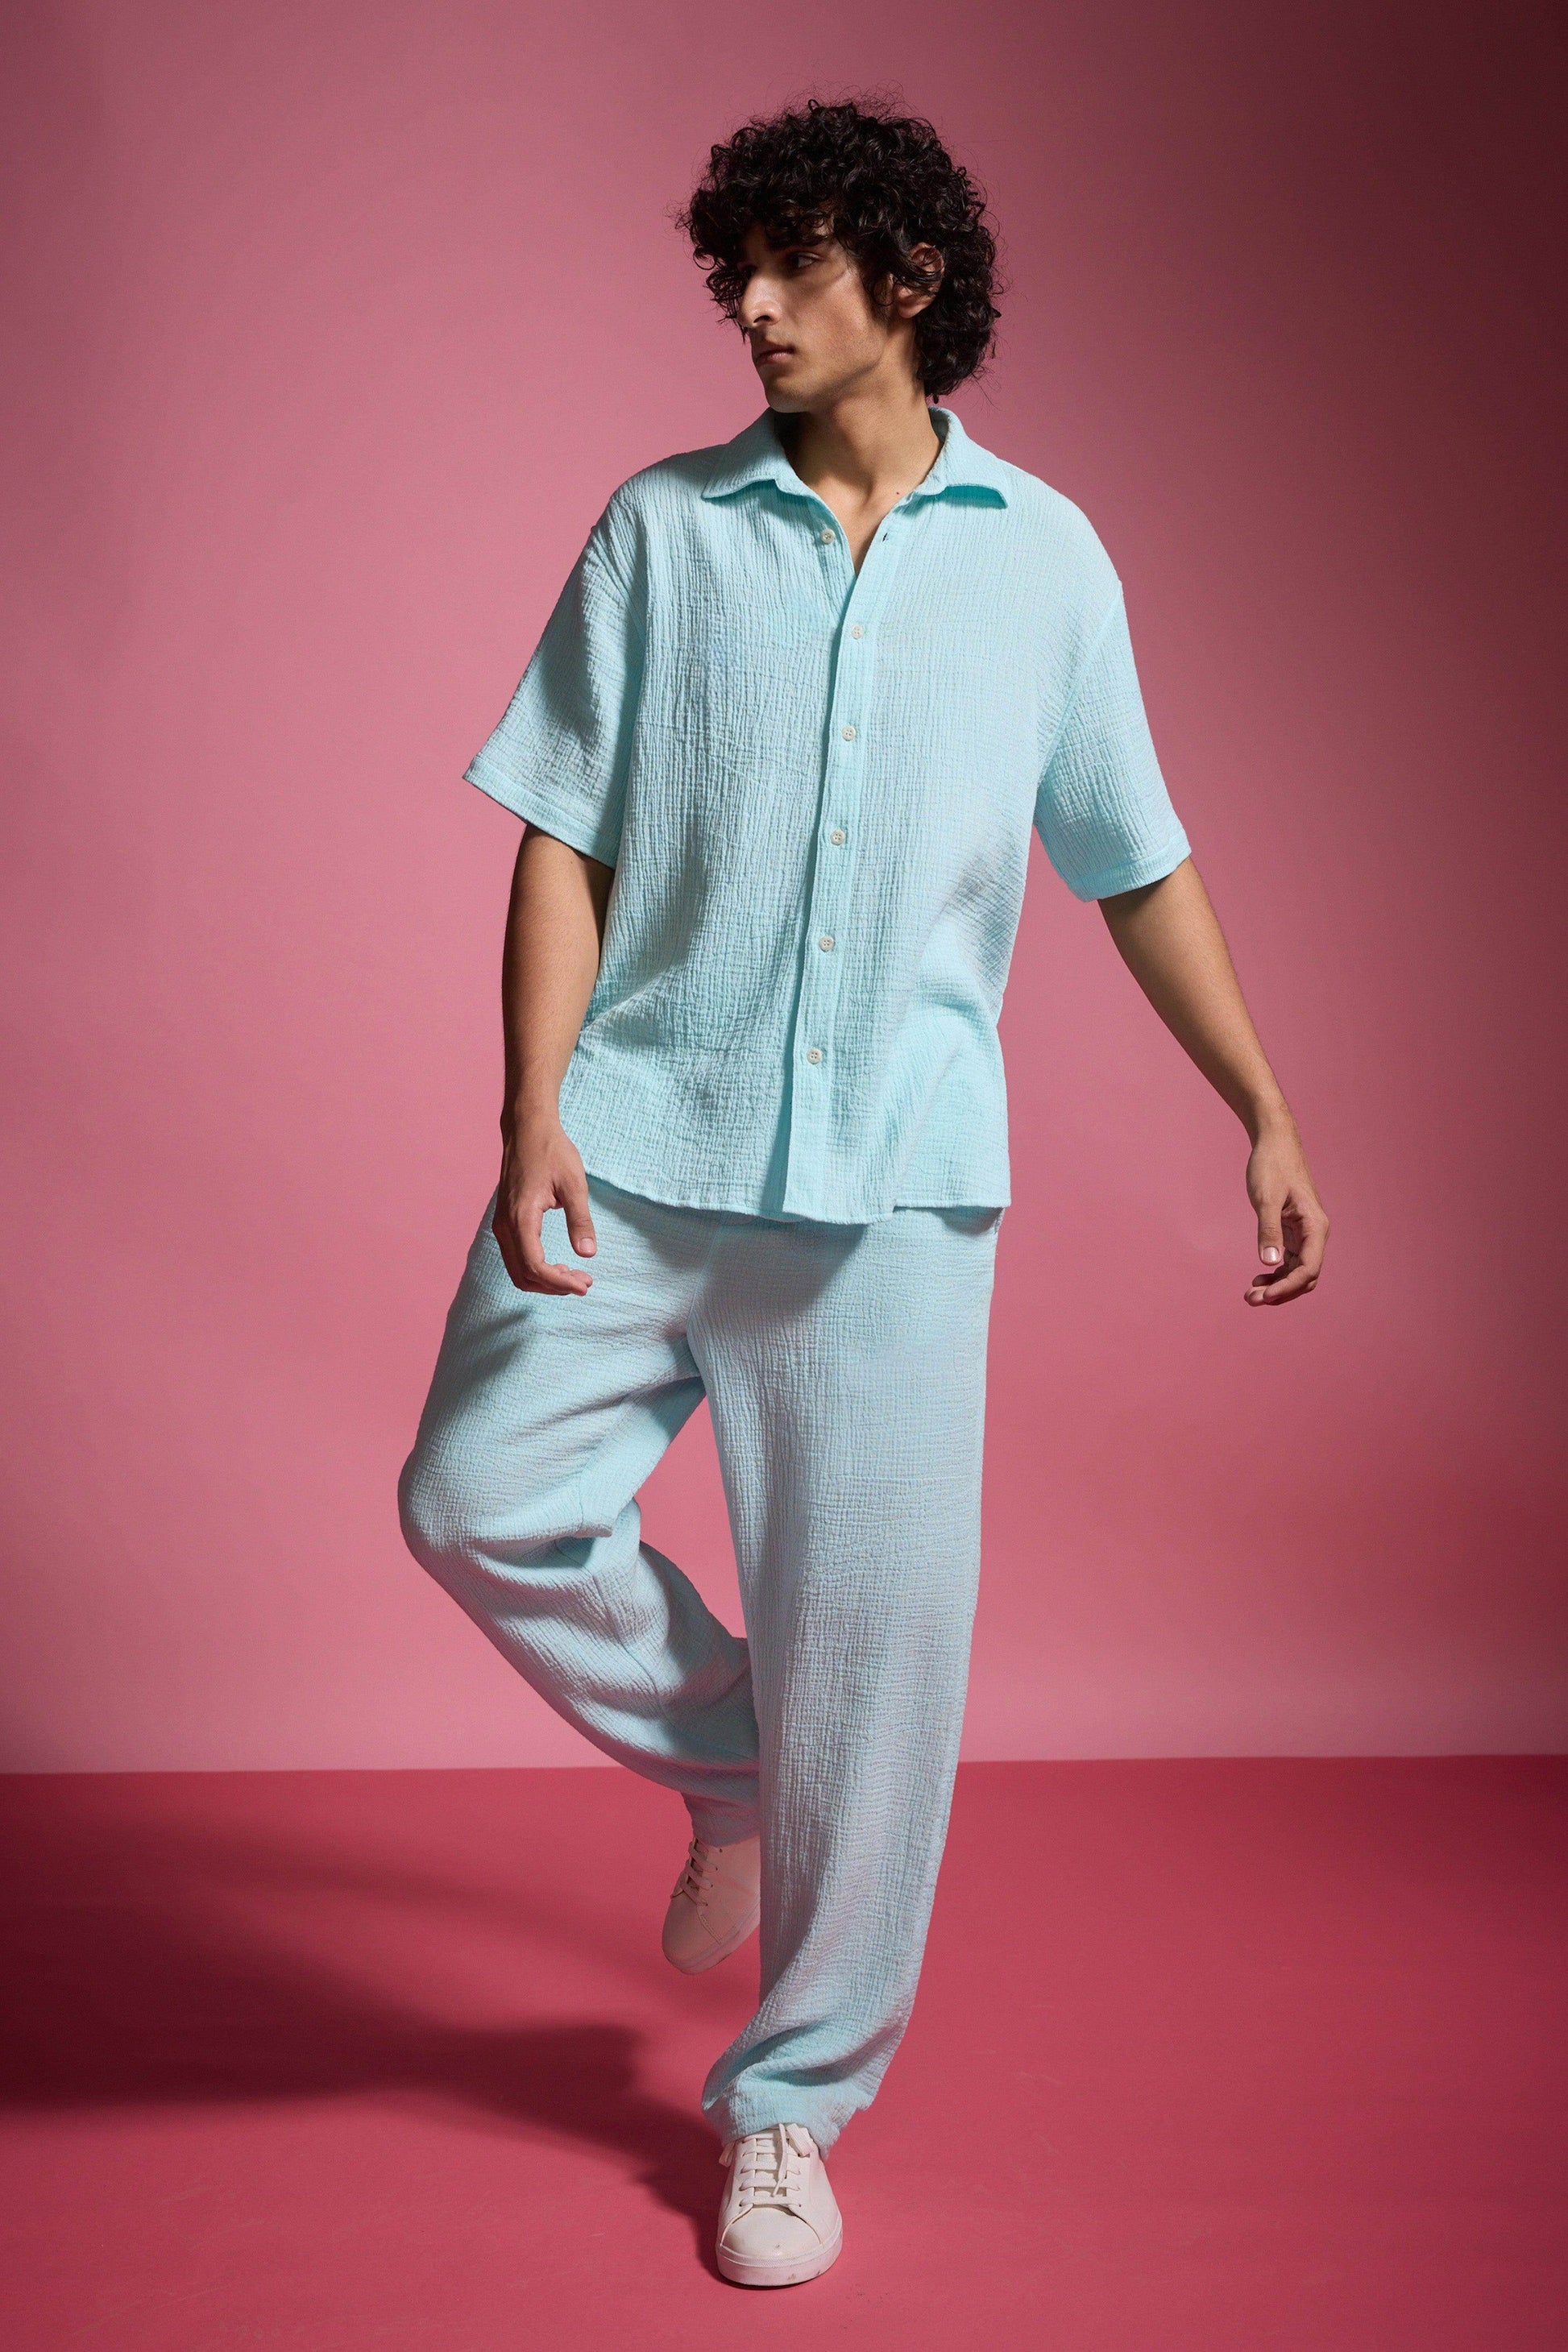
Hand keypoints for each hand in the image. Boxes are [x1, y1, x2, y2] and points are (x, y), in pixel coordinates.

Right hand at [492, 1112, 598, 1295]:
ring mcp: (501, 1224)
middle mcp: (504, 1225)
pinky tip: (557, 1264)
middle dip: (553, 1286)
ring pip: (516, 1270)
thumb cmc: (551, 1151)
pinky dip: (534, 1268)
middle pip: (522, 1276)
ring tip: (574, 1276)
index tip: (585, 1284)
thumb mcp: (574, 1184)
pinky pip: (515, 1257)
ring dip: (544, 1280)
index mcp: (521, 1218)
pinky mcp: (504, 1221)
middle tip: (584, 1282)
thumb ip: (580, 1220)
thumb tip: (588, 1253)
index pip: (535, 1266)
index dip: (559, 1283)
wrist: (527, 1129)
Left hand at [1244, 1120, 1328, 1305]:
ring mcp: (1305, 1233)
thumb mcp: (1266, 1198)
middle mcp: (1314, 1233)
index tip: (1264, 1295)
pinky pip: (1290, 1261)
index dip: (1287, 1287)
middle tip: (1251, 1300)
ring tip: (1251, 1295)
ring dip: (1277, 1286)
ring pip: (1297, 1271)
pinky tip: (1258, 1278)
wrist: (1274, 1143)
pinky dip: (1276, 1273)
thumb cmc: (1272, 1166)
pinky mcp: (1293, 1231)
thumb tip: (1270, 1263)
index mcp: (1315, 1226)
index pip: (1308, 1269)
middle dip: (1281, 1292)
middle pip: (1305, 1276)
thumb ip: (1269, 1230)